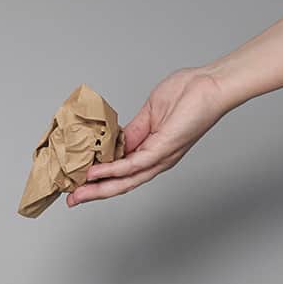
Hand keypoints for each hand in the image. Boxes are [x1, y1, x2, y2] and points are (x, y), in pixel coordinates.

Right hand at [67, 68, 228, 206]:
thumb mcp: (149, 114)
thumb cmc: (187, 93)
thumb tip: (113, 143)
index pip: (122, 173)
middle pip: (122, 184)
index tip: (77, 184)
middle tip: (71, 200)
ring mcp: (161, 157)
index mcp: (153, 151)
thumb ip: (131, 131)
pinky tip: (95, 173)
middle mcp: (157, 160)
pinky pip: (134, 165)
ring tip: (77, 193)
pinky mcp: (164, 149)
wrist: (211, 84)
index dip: (100, 180)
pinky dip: (112, 171)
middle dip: (94, 193)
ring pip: (126, 180)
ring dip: (99, 188)